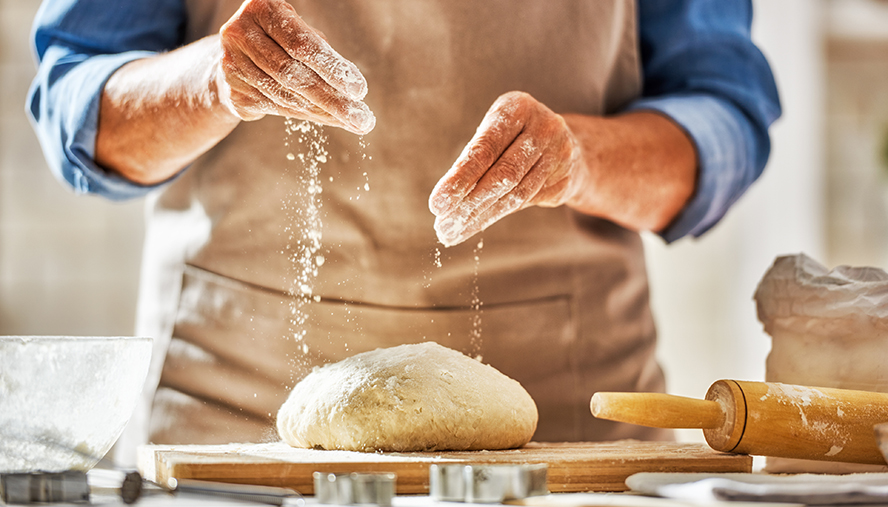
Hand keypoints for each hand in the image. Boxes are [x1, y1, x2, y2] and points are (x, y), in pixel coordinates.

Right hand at [215, 0, 374, 133]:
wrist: (234, 58)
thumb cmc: (279, 41)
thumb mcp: (298, 33)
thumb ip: (321, 54)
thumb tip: (353, 90)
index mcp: (261, 10)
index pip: (302, 44)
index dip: (332, 68)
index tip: (360, 90)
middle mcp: (240, 34)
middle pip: (293, 75)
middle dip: (333, 100)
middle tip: (363, 119)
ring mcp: (232, 65)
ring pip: (286, 96)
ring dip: (324, 112)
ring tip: (353, 122)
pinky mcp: (233, 92)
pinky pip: (277, 109)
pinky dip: (308, 116)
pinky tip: (330, 120)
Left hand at [429, 91, 585, 245]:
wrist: (566, 144)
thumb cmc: (514, 137)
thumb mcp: (494, 134)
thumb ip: (474, 159)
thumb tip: (445, 202)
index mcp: (518, 108)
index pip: (485, 149)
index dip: (460, 179)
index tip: (437, 204)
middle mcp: (543, 127)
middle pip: (502, 175)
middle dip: (469, 204)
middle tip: (443, 226)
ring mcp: (559, 153)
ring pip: (515, 194)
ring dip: (480, 217)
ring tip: (453, 232)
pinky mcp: (565, 179)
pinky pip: (527, 202)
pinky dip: (496, 216)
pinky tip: (475, 225)